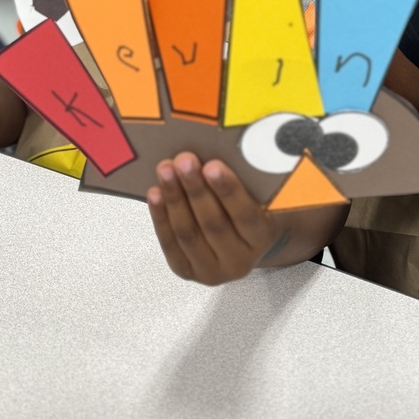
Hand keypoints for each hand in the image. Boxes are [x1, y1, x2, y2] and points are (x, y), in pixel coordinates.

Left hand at [147, 153, 279, 284]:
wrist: (244, 241)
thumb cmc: (251, 208)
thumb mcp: (258, 194)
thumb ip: (244, 178)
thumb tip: (216, 148)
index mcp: (263, 239)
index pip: (246, 215)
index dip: (228, 190)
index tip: (213, 166)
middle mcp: (239, 261)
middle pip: (213, 223)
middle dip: (195, 188)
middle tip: (184, 160)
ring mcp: (212, 271)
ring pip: (188, 232)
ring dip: (174, 197)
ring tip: (166, 170)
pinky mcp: (188, 271)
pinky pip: (170, 244)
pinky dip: (160, 216)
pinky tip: (156, 194)